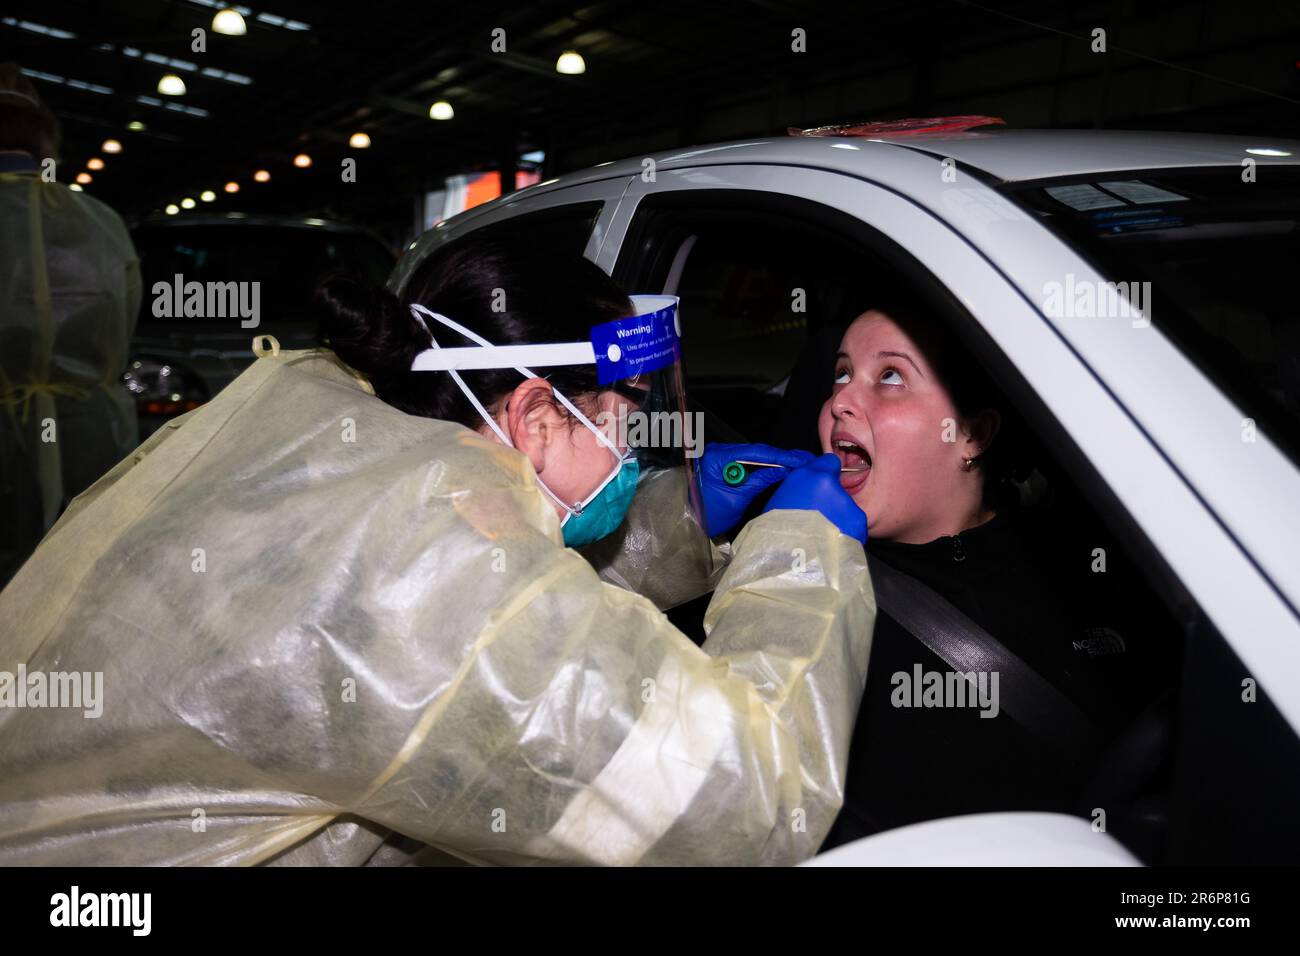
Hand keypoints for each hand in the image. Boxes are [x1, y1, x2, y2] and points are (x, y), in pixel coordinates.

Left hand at [698, 442, 816, 536]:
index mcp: (717, 457)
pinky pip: (747, 460)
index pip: (754, 452)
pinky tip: (781, 465)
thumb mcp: (737, 499)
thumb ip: (760, 481)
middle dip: (780, 456)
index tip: (798, 459)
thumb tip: (783, 470)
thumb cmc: (709, 514)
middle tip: (803, 459)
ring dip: (774, 459)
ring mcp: (720, 455)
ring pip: (753, 454)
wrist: (693, 522)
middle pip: (755, 450)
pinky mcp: (724, 462)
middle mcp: (718, 451)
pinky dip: (764, 464)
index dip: (779, 456)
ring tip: (797, 461)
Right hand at [763, 453, 867, 542]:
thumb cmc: (777, 532)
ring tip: (822, 535)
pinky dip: (846, 532)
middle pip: (838, 488)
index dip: (823, 475)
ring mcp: (850, 506)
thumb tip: (809, 488)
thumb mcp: (778, 500)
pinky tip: (831, 543)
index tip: (818, 487)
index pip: (829, 462)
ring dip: (839, 517)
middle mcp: (835, 487)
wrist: (793, 562)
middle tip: (815, 518)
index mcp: (811, 476)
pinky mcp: (859, 525)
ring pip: (847, 507)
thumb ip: (799, 487)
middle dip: (830, 499)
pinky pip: (853, 525)